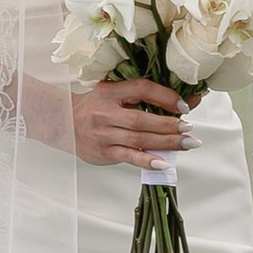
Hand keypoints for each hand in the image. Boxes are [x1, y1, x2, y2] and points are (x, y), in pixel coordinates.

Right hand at [68, 77, 191, 168]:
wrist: (64, 122)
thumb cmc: (95, 106)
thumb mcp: (115, 93)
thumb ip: (144, 96)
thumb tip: (185, 102)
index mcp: (110, 92)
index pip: (141, 89)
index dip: (164, 96)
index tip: (183, 106)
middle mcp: (105, 113)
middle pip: (141, 119)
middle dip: (168, 125)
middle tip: (189, 128)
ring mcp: (103, 134)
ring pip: (138, 140)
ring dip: (165, 143)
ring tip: (187, 143)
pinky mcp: (103, 152)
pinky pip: (128, 157)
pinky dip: (147, 161)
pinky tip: (164, 163)